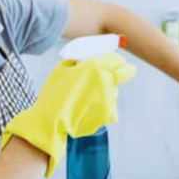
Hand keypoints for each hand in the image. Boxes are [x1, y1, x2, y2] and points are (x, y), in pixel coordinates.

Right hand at [0, 53, 135, 176]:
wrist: (50, 120)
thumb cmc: (54, 93)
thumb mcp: (62, 68)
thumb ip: (78, 62)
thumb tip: (86, 60)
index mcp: (95, 66)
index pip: (117, 58)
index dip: (117, 60)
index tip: (117, 62)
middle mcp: (106, 80)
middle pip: (127, 72)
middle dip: (125, 71)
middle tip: (120, 73)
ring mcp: (110, 98)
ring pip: (114, 92)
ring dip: (107, 92)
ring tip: (86, 99)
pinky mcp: (109, 114)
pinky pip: (109, 108)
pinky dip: (101, 109)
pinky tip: (86, 111)